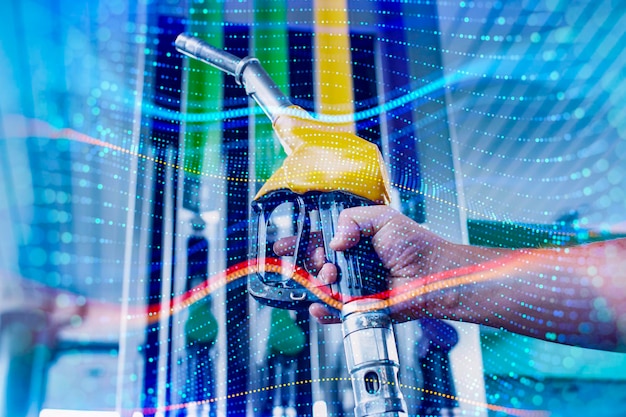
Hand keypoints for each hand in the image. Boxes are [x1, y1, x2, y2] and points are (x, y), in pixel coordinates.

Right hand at [290, 205, 473, 322]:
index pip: (320, 239)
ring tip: (332, 278)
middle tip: (323, 261)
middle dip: (311, 262)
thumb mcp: (382, 218)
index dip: (300, 242)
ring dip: (319, 283)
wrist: (432, 275)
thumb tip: (332, 241)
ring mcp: (353, 286)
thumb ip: (352, 220)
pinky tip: (321, 304)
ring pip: (321, 287)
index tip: (283, 245)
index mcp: (355, 240)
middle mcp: (351, 263)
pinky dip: (323, 310)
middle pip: (316, 264)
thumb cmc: (415, 245)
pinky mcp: (358, 307)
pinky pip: (333, 312)